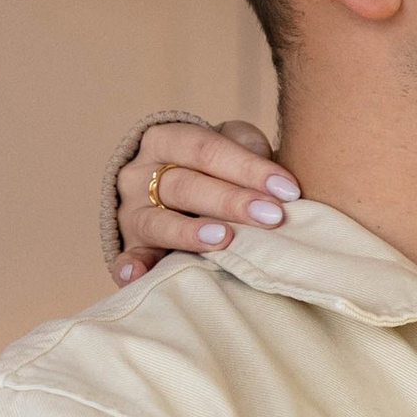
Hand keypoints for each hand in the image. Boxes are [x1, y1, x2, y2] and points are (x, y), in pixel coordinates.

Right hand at [111, 121, 291, 281]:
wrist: (168, 190)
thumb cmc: (210, 168)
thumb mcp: (223, 145)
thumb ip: (244, 145)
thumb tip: (266, 164)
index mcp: (166, 140)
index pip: (207, 149)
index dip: (248, 168)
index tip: (288, 190)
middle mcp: (141, 174)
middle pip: (185, 186)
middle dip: (231, 201)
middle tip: (271, 216)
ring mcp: (131, 213)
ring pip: (158, 222)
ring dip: (189, 232)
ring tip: (223, 238)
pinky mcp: (131, 246)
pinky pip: (128, 257)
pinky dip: (131, 266)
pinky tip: (136, 276)